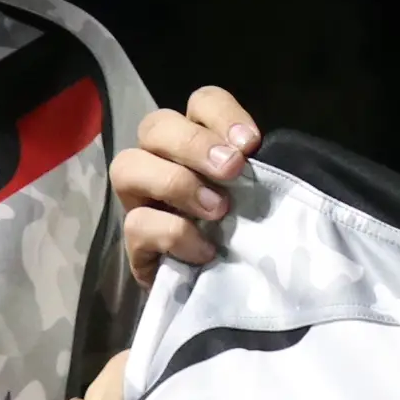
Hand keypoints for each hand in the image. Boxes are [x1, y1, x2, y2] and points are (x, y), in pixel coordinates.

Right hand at [110, 87, 260, 284]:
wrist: (229, 297)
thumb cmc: (249, 235)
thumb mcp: (263, 199)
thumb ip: (264, 174)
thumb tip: (272, 159)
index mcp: (198, 143)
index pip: (200, 102)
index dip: (222, 115)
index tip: (252, 145)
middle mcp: (161, 162)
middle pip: (155, 125)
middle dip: (194, 143)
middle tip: (232, 169)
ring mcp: (141, 201)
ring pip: (127, 167)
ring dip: (175, 182)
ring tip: (217, 210)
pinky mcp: (136, 245)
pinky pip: (136, 225)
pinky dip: (173, 234)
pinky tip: (205, 250)